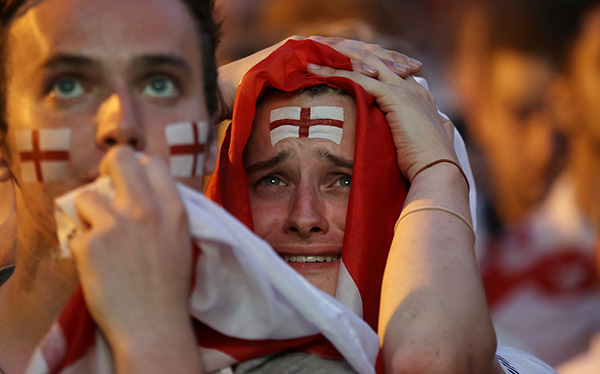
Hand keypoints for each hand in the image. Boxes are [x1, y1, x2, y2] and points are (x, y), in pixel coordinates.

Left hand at [69, 147, 195, 361]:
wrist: (154, 326)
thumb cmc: (170, 287)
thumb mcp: (181, 239)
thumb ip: (165, 211)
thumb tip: (142, 188)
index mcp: (173, 209)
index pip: (153, 164)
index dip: (139, 168)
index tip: (131, 182)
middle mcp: (146, 210)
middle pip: (119, 159)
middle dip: (108, 167)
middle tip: (105, 187)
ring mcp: (116, 225)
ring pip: (85, 197)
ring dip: (89, 216)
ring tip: (100, 238)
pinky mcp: (90, 245)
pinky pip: (76, 234)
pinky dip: (83, 249)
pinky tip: (98, 267)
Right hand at [217, 35, 422, 122]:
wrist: (226, 93)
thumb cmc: (258, 104)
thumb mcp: (296, 106)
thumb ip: (317, 107)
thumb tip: (335, 125)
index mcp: (322, 62)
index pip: (359, 63)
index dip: (384, 69)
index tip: (408, 78)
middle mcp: (318, 50)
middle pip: (361, 53)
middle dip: (389, 62)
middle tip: (414, 69)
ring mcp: (307, 47)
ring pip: (350, 50)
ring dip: (378, 59)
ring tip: (401, 68)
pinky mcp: (297, 49)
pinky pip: (328, 53)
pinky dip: (350, 59)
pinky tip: (371, 68)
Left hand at [306, 61, 455, 181]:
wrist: (437, 173)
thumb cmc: (424, 167)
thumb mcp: (415, 144)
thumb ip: (409, 134)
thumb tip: (401, 139)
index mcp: (419, 96)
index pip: (388, 69)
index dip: (364, 63)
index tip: (341, 61)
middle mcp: (413, 87)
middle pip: (375, 58)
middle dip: (348, 50)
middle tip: (321, 45)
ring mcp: (405, 89)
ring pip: (366, 62)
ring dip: (337, 54)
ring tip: (313, 50)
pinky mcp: (395, 97)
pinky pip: (359, 78)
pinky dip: (335, 72)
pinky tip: (315, 70)